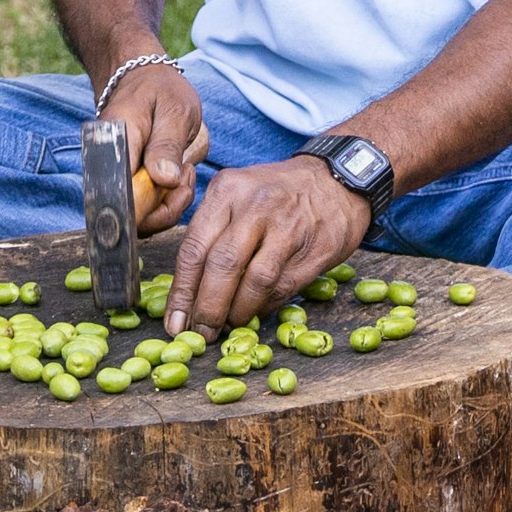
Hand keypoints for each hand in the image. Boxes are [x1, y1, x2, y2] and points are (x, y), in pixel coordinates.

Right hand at [96, 51, 207, 233]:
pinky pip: (148, 206)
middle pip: (131, 215)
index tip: (175, 192)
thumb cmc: (159, 90)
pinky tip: (179, 175)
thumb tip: (164, 180)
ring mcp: (118, 179)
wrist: (141, 79)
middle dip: (165, 209)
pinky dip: (168, 199)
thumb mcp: (174, 110)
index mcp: (113, 146)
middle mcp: (108, 169)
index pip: (119, 195)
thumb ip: (167, 145)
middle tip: (186, 177)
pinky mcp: (129, 184)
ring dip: (169, 204)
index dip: (146, 210)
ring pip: (142, 216)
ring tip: (185, 171)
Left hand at [170, 155, 375, 336]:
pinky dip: (264, 307)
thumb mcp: (238, 194)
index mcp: (227, 190)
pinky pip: (283, 286)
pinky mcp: (315, 248)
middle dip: (207, 308)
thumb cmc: (277, 193)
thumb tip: (188, 292)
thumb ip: (212, 232)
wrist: (336, 179)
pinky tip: (255, 312)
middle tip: (201, 332)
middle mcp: (256, 205)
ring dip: (238, 312)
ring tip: (228, 325)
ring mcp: (288, 226)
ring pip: (254, 281)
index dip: (182, 292)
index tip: (174, 322)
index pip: (194, 248)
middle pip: (221, 266)